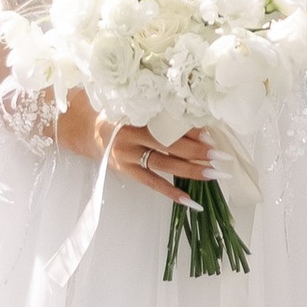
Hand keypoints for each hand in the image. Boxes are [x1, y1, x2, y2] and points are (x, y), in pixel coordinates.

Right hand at [57, 90, 213, 195]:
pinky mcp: (127, 172)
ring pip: (163, 165)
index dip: (189, 130)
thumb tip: (196, 119)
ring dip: (191, 170)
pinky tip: (191, 201)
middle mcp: (130, 138)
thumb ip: (158, 112)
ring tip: (214, 174)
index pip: (166, 124)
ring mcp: (127, 157)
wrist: (86, 130)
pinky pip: (151, 184)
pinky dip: (172, 193)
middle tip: (220, 155)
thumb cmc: (116, 114)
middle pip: (168, 146)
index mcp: (134, 116)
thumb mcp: (133, 106)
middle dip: (197, 151)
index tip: (211, 133)